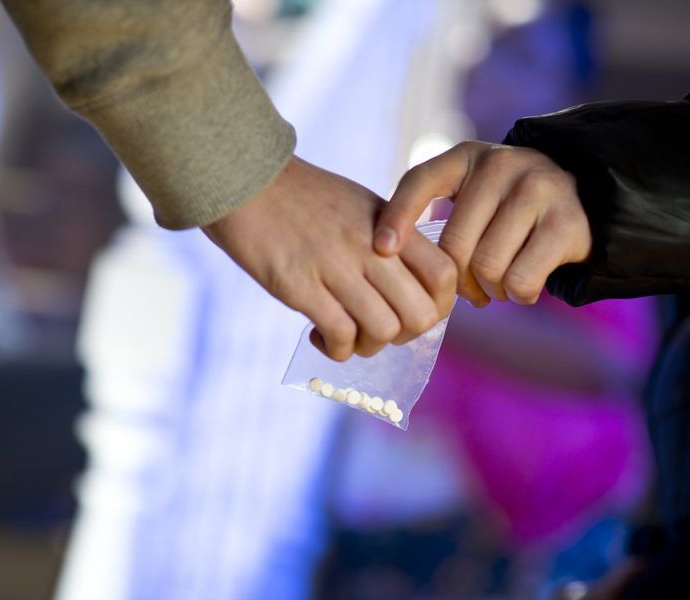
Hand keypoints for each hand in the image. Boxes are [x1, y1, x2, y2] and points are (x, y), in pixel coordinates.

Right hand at [202, 155, 455, 360]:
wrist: (245, 180)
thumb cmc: (301, 197)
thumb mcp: (359, 204)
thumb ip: (389, 238)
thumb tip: (408, 287)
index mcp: (390, 223)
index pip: (443, 274)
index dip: (439, 305)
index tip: (412, 312)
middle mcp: (370, 245)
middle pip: (420, 314)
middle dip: (404, 336)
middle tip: (379, 330)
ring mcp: (335, 266)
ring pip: (383, 330)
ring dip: (368, 346)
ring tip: (347, 336)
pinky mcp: (299, 285)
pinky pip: (339, 334)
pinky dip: (336, 348)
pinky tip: (320, 337)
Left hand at [373, 141, 591, 305]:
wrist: (587, 198)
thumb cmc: (507, 208)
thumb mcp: (470, 194)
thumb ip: (433, 211)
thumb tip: (385, 254)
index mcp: (467, 157)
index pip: (420, 181)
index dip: (397, 216)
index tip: (381, 249)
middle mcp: (502, 164)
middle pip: (455, 244)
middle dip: (456, 280)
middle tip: (467, 290)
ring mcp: (538, 189)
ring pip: (487, 267)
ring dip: (488, 290)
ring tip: (495, 286)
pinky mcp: (566, 222)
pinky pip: (520, 280)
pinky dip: (517, 295)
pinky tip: (521, 287)